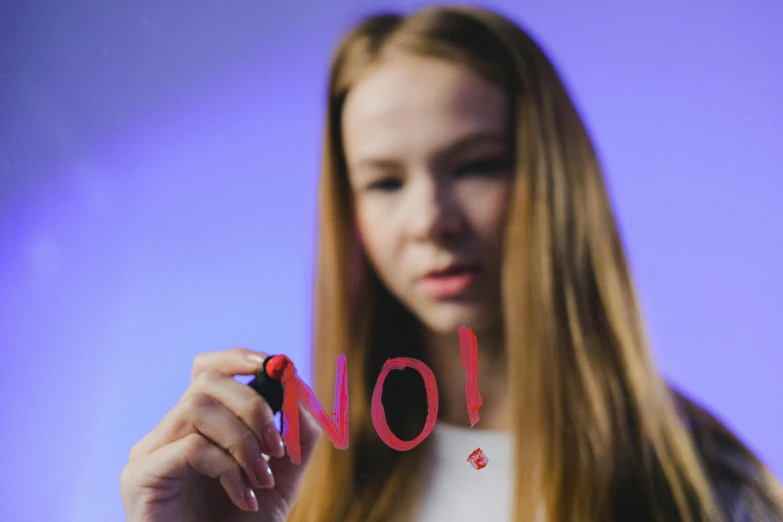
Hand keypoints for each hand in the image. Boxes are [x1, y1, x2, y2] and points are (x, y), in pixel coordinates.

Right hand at [120, 348, 320, 521]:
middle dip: (253, 405)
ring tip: (260, 479)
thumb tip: (301, 393)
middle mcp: (168, 432)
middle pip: (206, 381)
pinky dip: (227, 468)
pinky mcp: (138, 478)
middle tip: (278, 447)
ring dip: (242, 440)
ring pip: (196, 407)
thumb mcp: (281, 478)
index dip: (239, 358)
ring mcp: (149, 453)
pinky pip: (189, 447)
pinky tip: (242, 498)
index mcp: (198, 426)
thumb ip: (297, 437)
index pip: (208, 370)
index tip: (275, 367)